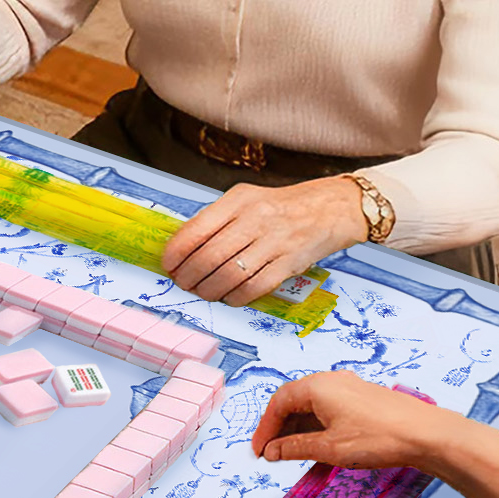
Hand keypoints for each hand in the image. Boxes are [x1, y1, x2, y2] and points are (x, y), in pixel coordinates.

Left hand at [161, 176, 365, 306]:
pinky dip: (235, 298)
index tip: (169, 265)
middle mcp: (256, 219)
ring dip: (208, 290)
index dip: (175, 253)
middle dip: (188, 277)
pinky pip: (253, 288)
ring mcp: (274, 242)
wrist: (330, 208)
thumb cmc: (281, 206)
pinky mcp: (289, 264)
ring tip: (204, 291)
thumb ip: (216, 219)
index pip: (196, 230)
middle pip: (208, 258)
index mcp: (239, 200)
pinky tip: (229, 297)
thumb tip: (181, 248)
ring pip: (228, 276)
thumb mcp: (246, 199)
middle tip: (184, 283)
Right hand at [250, 371, 456, 470]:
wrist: (426, 434)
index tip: (259, 450)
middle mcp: (331, 381)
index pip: (278, 403)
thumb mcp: (329, 448)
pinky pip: (328, 409)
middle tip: (271, 453)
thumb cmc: (381, 436)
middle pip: (292, 402)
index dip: (265, 429)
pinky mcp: (361, 399)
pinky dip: (316, 427)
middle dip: (278, 429)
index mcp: (318, 387)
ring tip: (291, 453)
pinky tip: (317, 446)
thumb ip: (295, 448)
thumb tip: (273, 450)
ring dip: (297, 429)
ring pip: (311, 406)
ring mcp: (348, 389)